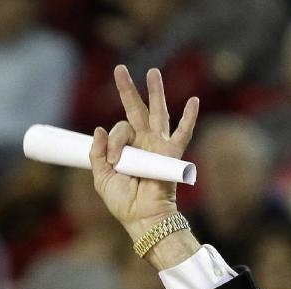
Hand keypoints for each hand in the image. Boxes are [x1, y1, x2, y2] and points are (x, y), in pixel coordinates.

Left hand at [89, 66, 198, 243]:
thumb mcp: (101, 176)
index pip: (118, 129)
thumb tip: (99, 128)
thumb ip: (97, 153)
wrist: (142, 218)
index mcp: (127, 149)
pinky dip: (189, 118)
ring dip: (156, 92)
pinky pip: (183, 133)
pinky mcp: (172, 154)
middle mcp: (144, 143)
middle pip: (136, 110)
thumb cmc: (123, 202)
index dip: (113, 140)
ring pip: (158, 113)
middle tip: (120, 69)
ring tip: (152, 72)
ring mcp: (159, 146)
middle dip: (128, 90)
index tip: (112, 159)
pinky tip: (194, 101)